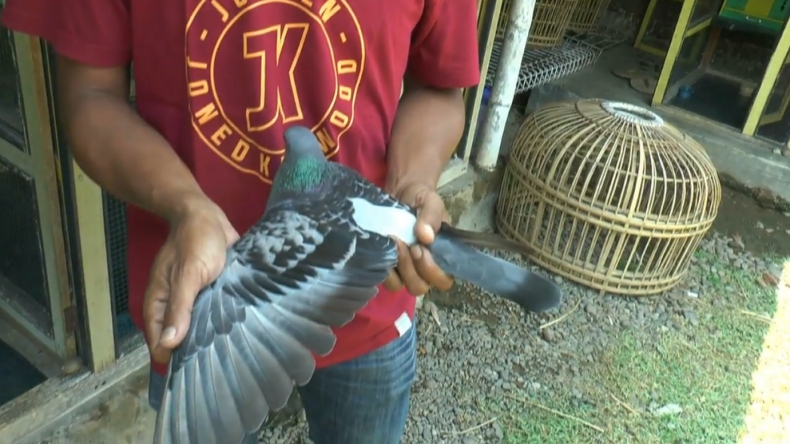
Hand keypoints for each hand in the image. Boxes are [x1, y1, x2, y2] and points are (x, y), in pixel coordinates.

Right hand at [143, 198, 239, 363]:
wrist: (208, 215)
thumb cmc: (195, 242)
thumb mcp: (188, 275)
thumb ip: (179, 308)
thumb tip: (168, 345)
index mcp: (159, 301)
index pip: (159, 339)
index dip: (170, 356)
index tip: (189, 373)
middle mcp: (174, 303)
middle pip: (179, 336)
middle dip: (192, 350)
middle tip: (214, 367)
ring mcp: (194, 298)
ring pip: (198, 325)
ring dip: (209, 337)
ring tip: (228, 356)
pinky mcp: (212, 291)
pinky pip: (214, 312)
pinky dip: (222, 321)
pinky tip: (237, 334)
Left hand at [383, 181, 453, 294]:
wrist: (400, 190)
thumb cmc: (421, 198)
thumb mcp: (431, 202)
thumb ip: (431, 217)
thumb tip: (426, 237)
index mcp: (441, 257)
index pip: (443, 280)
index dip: (432, 271)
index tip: (421, 248)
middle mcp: (423, 268)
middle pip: (420, 287)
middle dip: (412, 269)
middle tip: (407, 245)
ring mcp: (404, 268)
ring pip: (401, 286)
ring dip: (397, 268)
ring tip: (394, 243)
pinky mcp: (388, 264)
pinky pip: (385, 279)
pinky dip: (383, 267)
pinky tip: (382, 247)